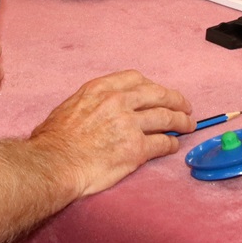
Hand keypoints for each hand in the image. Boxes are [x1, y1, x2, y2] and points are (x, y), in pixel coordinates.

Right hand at [28, 70, 193, 196]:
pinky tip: (173, 146)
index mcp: (101, 89)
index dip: (152, 86)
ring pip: (166, 117)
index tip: (158, 92)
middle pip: (158, 95)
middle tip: (185, 106)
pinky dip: (171, 144)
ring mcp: (129, 124)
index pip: (136, 79)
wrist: (53, 163)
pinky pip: (162, 143)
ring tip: (188, 125)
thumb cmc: (53, 141)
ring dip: (181, 121)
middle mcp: (118, 101)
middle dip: (175, 100)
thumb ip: (92, 103)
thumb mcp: (70, 106)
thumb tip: (99, 109)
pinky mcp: (136, 149)